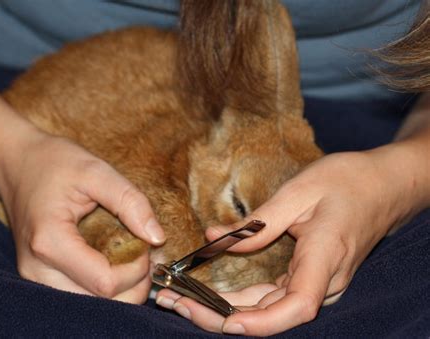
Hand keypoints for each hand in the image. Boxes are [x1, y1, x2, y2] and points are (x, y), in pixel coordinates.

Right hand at [0, 131, 164, 302]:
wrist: (18, 165)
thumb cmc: (54, 163)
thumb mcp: (96, 171)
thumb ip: (130, 202)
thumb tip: (157, 237)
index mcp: (50, 242)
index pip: (106, 283)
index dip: (137, 269)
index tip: (146, 243)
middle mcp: (37, 269)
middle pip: (100, 303)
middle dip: (132, 283)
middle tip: (141, 251)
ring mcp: (35, 277)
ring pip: (91, 305)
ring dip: (120, 288)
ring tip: (128, 256)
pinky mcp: (39, 278)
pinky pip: (79, 295)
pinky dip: (103, 286)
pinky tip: (112, 260)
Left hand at [157, 146, 420, 334]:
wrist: (384, 186)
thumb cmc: (348, 182)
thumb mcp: (300, 191)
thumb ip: (258, 222)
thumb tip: (215, 238)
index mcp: (325, 257)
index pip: (298, 306)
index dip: (263, 321)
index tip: (227, 321)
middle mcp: (324, 280)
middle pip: (272, 313)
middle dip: (220, 314)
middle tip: (174, 301)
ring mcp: (318, 283)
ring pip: (268, 309)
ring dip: (224, 309)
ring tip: (182, 298)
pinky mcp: (310, 278)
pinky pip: (273, 296)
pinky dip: (241, 299)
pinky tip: (212, 294)